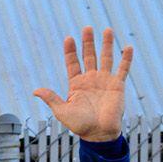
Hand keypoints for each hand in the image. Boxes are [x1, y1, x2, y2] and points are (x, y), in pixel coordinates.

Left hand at [33, 26, 132, 141]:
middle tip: (87, 28)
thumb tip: (35, 90)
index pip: (72, 63)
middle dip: (88, 42)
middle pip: (89, 56)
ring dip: (106, 44)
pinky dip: (125, 58)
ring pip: (106, 58)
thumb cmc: (79, 124)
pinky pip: (123, 69)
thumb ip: (51, 98)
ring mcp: (104, 81)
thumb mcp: (62, 111)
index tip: (68, 38)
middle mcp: (90, 80)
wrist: (98, 133)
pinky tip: (127, 47)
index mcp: (76, 85)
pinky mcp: (117, 85)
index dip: (70, 51)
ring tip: (107, 30)